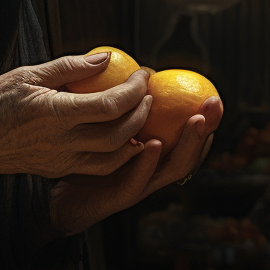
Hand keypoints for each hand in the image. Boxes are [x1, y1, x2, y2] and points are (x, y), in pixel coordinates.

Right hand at [0, 52, 153, 183]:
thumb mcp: (27, 74)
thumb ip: (69, 67)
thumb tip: (105, 57)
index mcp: (56, 114)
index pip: (110, 105)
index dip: (134, 90)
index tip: (143, 74)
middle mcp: (63, 142)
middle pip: (120, 134)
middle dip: (141, 112)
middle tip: (147, 92)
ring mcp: (62, 161)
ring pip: (114, 157)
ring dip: (135, 136)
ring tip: (141, 114)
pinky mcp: (59, 169)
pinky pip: (98, 167)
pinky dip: (119, 154)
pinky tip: (125, 138)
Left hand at [48, 95, 221, 234]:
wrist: (55, 199)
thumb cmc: (80, 159)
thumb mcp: (102, 128)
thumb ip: (119, 106)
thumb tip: (133, 68)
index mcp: (153, 158)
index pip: (187, 141)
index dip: (205, 122)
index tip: (214, 97)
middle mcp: (152, 174)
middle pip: (188, 152)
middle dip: (205, 129)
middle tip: (214, 104)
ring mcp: (138, 188)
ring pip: (171, 169)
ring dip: (186, 144)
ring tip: (195, 121)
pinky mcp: (116, 200)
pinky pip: (136, 183)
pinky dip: (148, 164)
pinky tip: (154, 144)